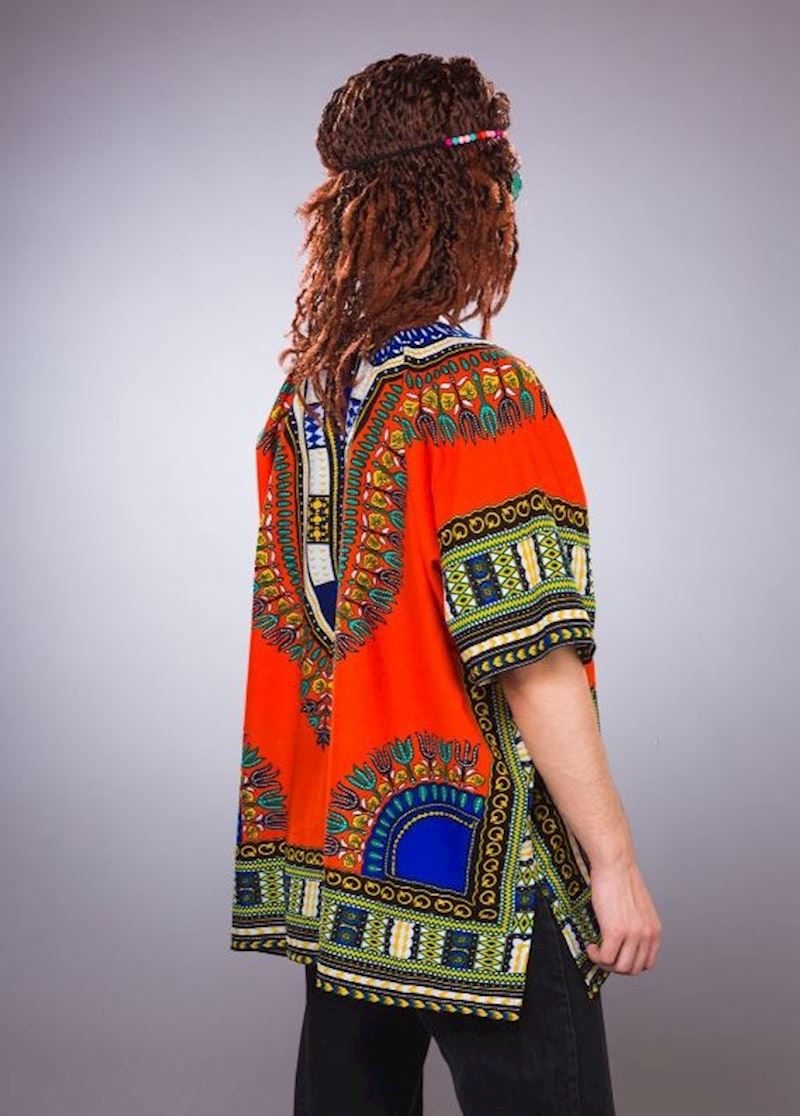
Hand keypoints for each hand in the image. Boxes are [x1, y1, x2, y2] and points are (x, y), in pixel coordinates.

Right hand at [585, 857, 661, 974]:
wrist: (614, 864)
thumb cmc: (621, 878)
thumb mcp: (638, 907)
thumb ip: (636, 925)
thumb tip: (624, 941)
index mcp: (653, 929)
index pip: (646, 963)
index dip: (629, 964)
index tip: (616, 957)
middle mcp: (647, 934)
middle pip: (633, 969)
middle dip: (615, 966)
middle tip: (602, 955)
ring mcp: (633, 934)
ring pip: (620, 967)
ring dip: (605, 964)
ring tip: (596, 951)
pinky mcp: (615, 931)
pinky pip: (606, 958)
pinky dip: (596, 956)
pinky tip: (591, 946)